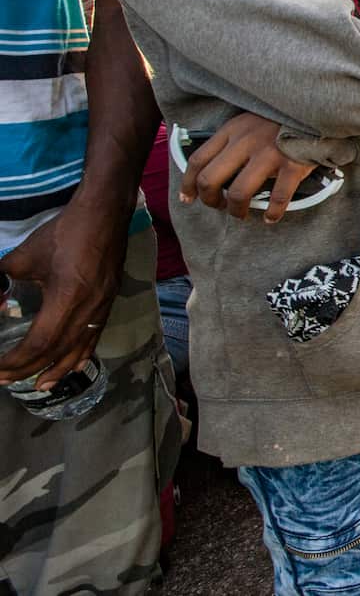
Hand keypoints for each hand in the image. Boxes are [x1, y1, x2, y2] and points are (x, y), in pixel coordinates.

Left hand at [0, 201, 124, 387]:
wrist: (105, 215)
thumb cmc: (64, 233)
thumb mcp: (25, 256)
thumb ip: (3, 278)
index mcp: (67, 299)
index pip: (39, 343)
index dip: (16, 361)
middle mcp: (88, 310)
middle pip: (58, 351)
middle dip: (29, 369)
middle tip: (5, 379)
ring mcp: (102, 308)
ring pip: (79, 349)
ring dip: (57, 370)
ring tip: (40, 385)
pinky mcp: (108, 302)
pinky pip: (94, 337)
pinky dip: (81, 356)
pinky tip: (74, 366)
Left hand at [179, 113, 316, 223]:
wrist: (317, 109)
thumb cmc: (282, 119)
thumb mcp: (249, 121)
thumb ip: (232, 139)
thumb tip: (216, 168)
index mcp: (232, 130)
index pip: (198, 160)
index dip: (188, 184)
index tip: (188, 198)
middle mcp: (245, 142)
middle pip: (211, 180)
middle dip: (210, 201)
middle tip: (218, 206)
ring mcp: (269, 154)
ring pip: (239, 193)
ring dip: (236, 210)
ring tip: (242, 214)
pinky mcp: (292, 165)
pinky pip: (277, 197)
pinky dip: (272, 212)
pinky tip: (271, 217)